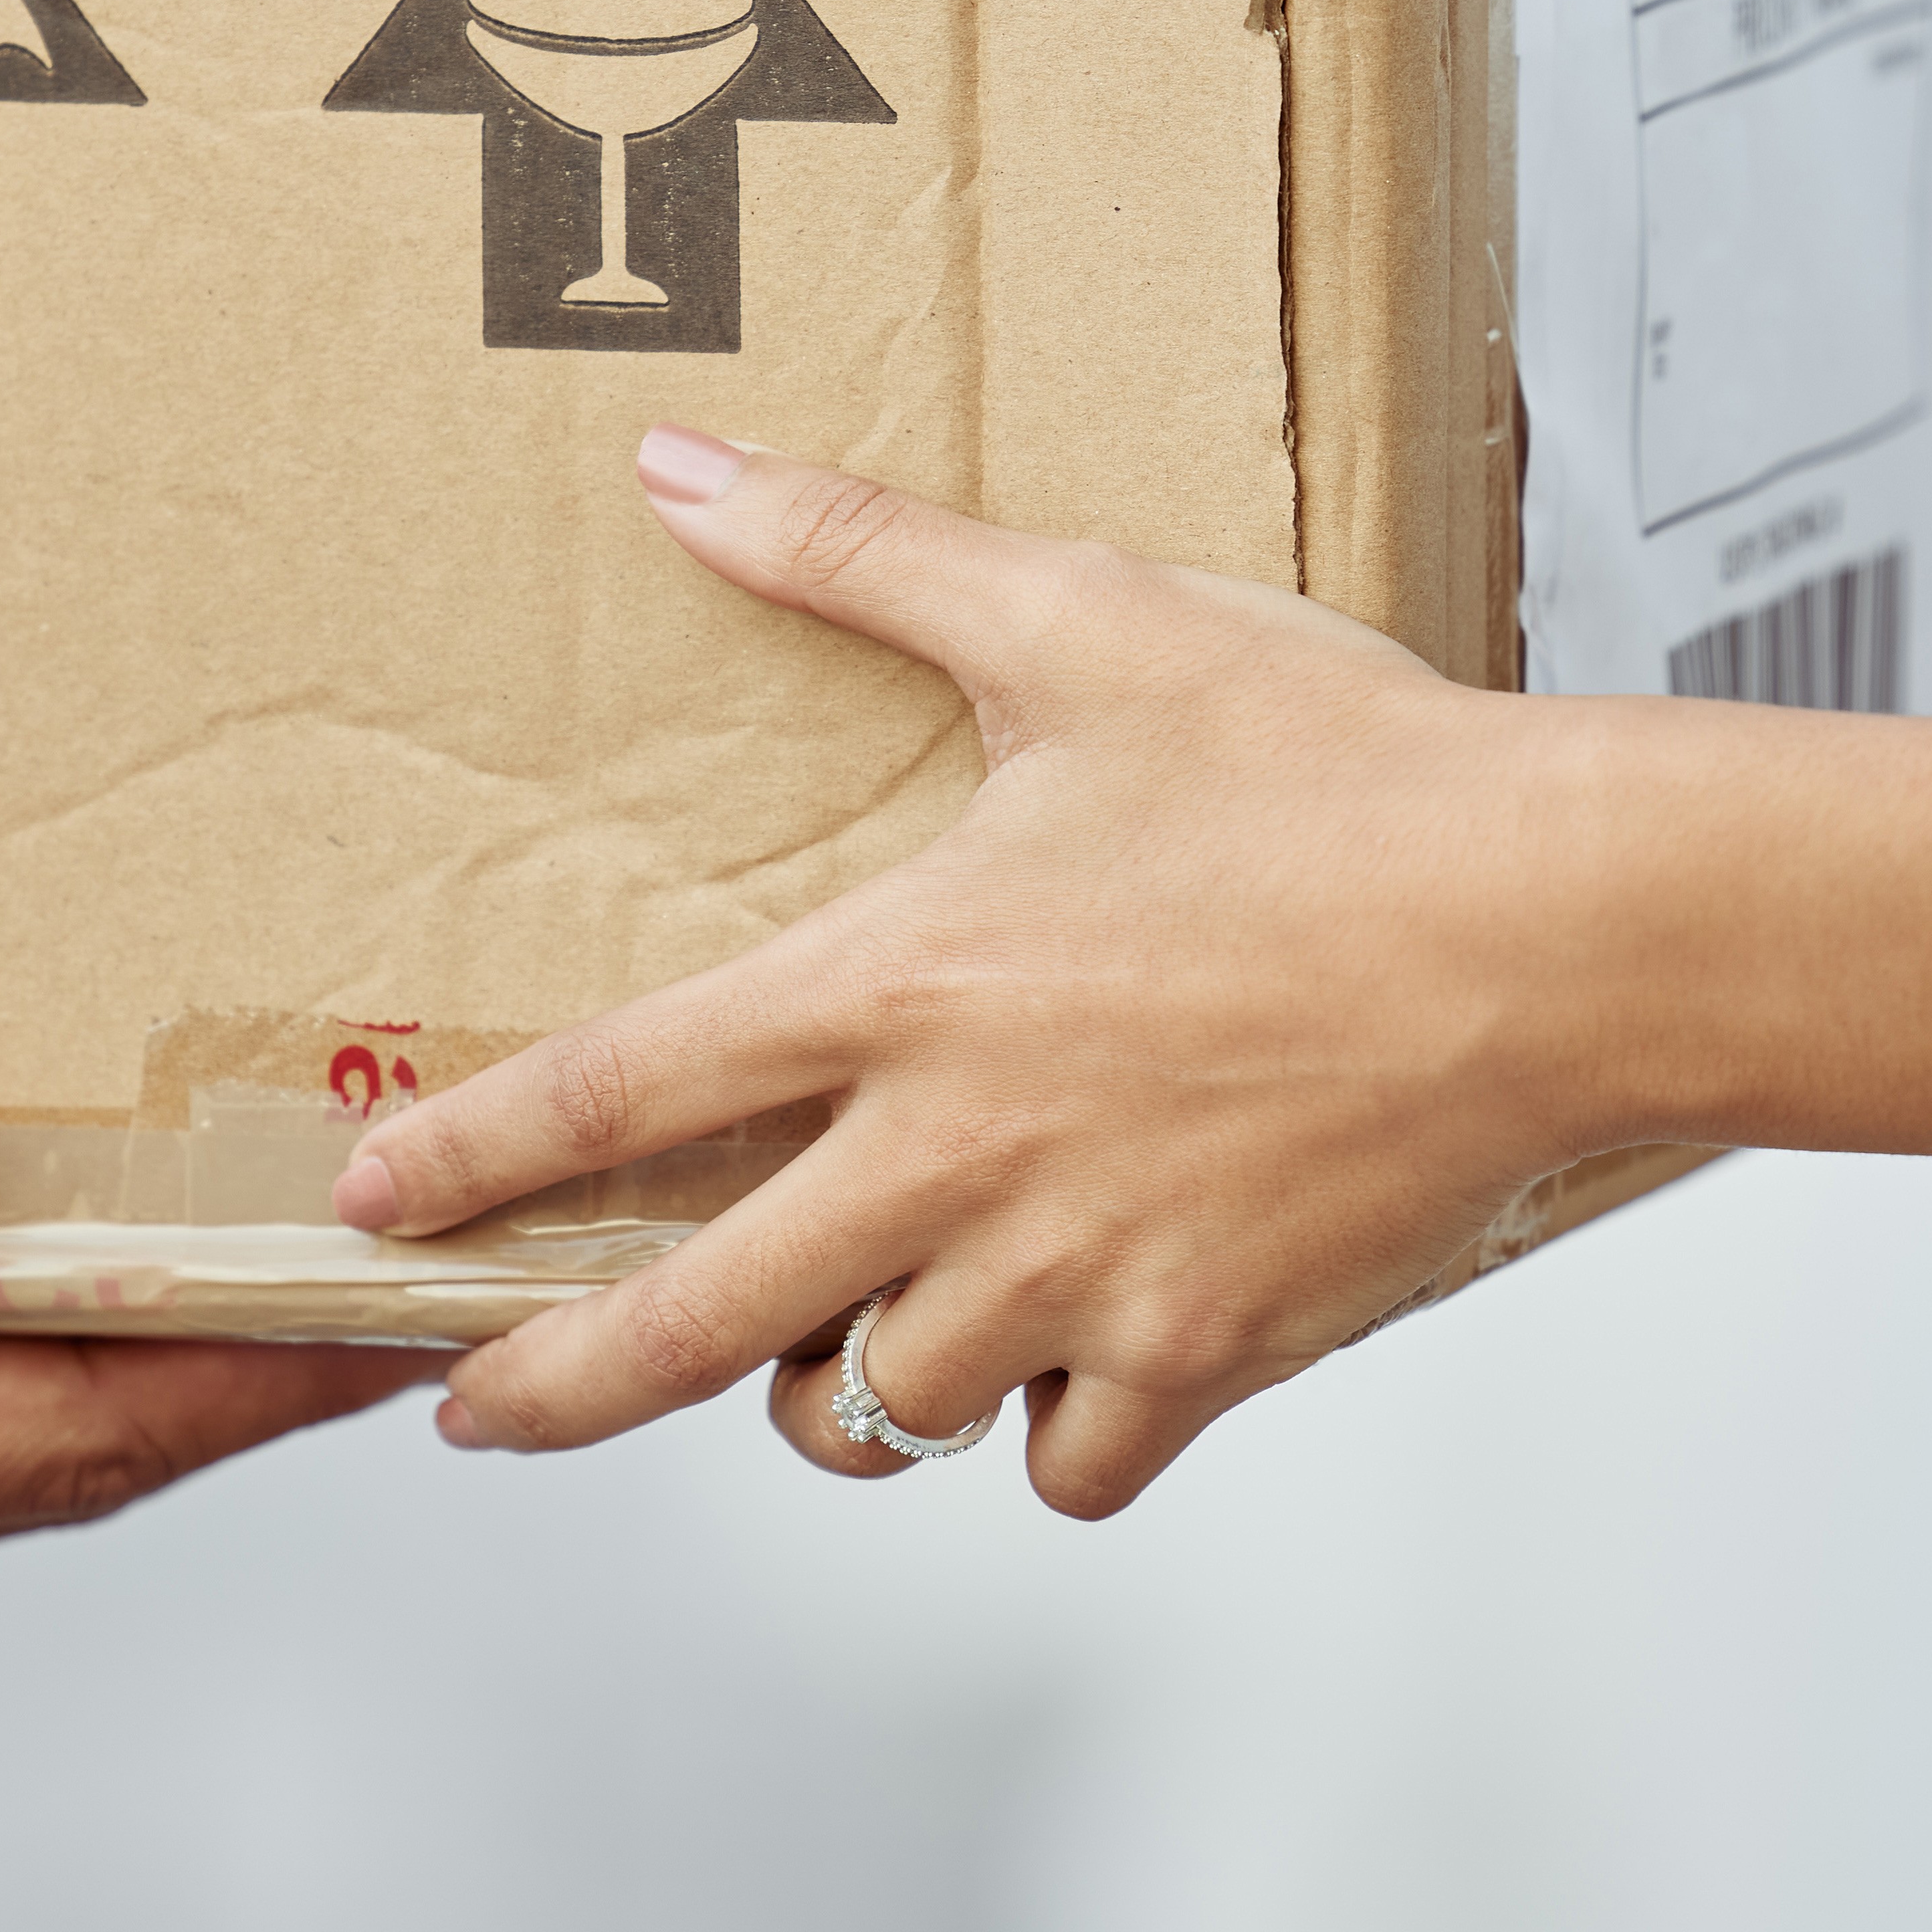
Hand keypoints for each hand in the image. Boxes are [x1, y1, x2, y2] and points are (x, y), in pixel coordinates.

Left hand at [335, 430, 1634, 1519]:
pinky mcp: (1205, 1350)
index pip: (616, 1091)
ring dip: (840, 1382)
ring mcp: (1076, 1274)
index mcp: (897, 985)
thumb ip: (852, 552)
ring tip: (845, 1329)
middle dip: (554, 1383)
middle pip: (691, 1324)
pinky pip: (1073, 1461)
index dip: (472, 1160)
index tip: (377, 1211)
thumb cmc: (1327, 770)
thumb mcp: (1068, 621)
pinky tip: (1065, 1358)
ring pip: (879, 1407)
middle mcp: (955, 1155)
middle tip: (477, 1411)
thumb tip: (680, 471)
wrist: (1553, 918)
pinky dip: (1050, 1432)